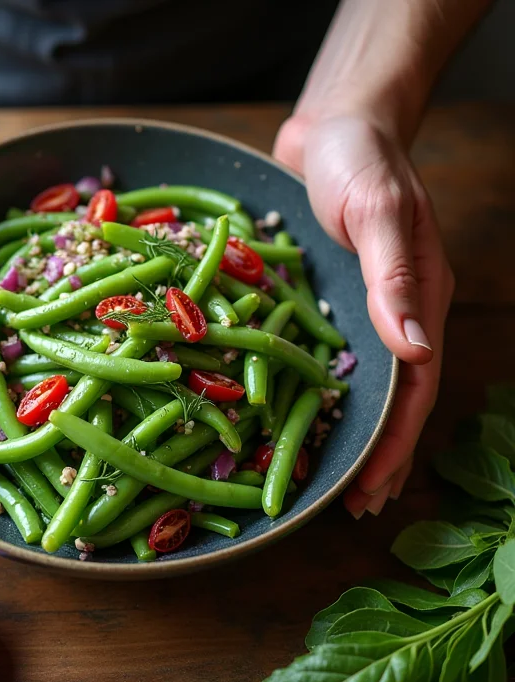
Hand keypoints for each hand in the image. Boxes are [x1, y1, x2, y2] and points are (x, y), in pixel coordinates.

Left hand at [273, 114, 453, 517]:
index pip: (415, 387)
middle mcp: (398, 312)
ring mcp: (368, 309)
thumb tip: (415, 348)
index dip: (395, 442)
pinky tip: (307, 417)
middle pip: (396, 400)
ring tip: (336, 482)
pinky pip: (336, 360)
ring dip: (355, 435)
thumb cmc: (360, 160)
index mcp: (420, 299)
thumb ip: (396, 277)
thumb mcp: (378, 211)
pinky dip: (326, 395)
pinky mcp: (337, 300)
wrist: (336, 127)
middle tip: (353, 507)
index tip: (370, 489)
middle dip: (379, 454)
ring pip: (368, 387)